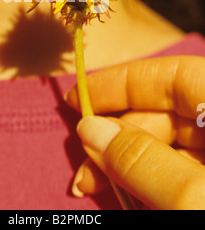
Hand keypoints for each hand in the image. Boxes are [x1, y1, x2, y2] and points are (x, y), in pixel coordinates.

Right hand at [64, 56, 204, 209]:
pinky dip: (156, 180)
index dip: (121, 82)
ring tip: (99, 187)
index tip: (78, 97)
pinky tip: (131, 195)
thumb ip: (142, 160)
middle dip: (119, 137)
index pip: (172, 75)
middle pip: (168, 113)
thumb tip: (91, 129)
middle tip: (85, 169)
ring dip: (132, 164)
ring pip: (173, 145)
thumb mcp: (194, 197)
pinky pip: (187, 170)